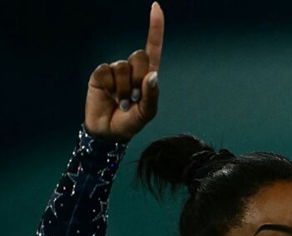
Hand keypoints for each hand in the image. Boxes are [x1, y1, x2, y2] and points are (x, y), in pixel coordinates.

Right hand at [84, 2, 163, 142]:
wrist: (107, 132)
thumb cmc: (130, 122)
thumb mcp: (147, 114)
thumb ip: (152, 96)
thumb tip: (153, 75)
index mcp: (148, 75)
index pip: (153, 48)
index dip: (155, 28)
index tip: (156, 6)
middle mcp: (132, 69)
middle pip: (139, 57)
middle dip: (138, 78)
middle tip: (133, 98)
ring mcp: (115, 71)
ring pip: (122, 66)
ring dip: (123, 88)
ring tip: (120, 100)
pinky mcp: (100, 74)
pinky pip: (106, 71)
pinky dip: (109, 86)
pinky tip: (108, 95)